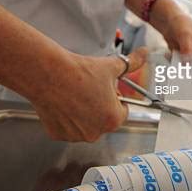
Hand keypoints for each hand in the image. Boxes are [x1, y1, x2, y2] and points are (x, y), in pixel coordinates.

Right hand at [30, 47, 146, 141]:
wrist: (48, 73)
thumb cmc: (79, 72)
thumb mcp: (111, 66)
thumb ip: (131, 63)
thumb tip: (143, 54)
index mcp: (113, 119)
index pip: (122, 112)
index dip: (116, 98)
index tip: (109, 89)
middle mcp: (95, 132)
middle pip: (104, 119)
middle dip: (100, 106)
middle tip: (91, 89)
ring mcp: (75, 136)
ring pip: (86, 124)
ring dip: (84, 113)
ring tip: (77, 93)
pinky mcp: (57, 134)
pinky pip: (67, 127)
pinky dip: (67, 117)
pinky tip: (64, 101)